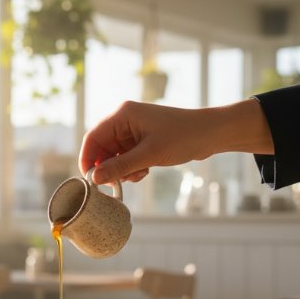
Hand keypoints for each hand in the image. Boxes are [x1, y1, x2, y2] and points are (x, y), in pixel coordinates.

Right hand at [79, 99, 274, 184]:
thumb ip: (120, 167)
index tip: (89, 180)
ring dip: (121, 170)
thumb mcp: (149, 155)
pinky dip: (131, 168)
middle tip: (116, 183)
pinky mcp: (144, 140)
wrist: (211, 133)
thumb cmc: (183, 137)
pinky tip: (143, 172)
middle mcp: (126, 120)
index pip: (93, 137)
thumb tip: (95, 179)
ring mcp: (135, 130)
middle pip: (103, 148)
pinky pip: (127, 157)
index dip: (88, 159)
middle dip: (108, 167)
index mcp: (123, 115)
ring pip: (115, 155)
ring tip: (137, 176)